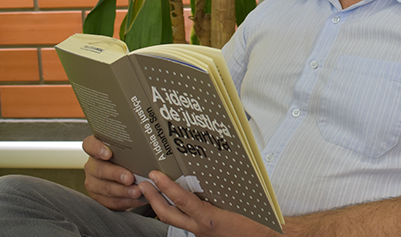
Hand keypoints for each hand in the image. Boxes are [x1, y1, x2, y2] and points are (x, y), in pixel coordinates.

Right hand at [82, 135, 143, 209]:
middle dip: (116, 174)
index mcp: (97, 149)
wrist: (125, 176)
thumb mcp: (128, 150)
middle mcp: (93, 165)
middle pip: (100, 169)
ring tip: (137, 191)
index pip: (90, 145)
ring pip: (106, 188)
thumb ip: (132, 148)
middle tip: (129, 178)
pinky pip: (111, 201)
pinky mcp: (99, 198)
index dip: (97, 148)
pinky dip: (126, 201)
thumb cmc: (129, 159)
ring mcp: (94, 183)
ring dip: (123, 191)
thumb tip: (150, 148)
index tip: (108, 153)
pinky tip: (137, 199)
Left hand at [139, 170, 278, 236]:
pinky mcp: (203, 233)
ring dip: (160, 205)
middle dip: (152, 199)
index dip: (165, 187)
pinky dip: (176, 211)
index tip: (155, 176)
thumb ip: (221, 188)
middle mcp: (200, 227)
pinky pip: (185, 221)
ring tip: (153, 191)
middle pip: (166, 215)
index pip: (181, 200)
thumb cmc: (256, 221)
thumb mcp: (238, 200)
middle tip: (144, 184)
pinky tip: (176, 202)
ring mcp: (200, 232)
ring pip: (173, 220)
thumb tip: (209, 170)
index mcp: (209, 218)